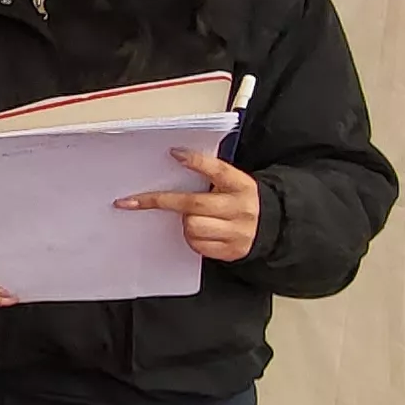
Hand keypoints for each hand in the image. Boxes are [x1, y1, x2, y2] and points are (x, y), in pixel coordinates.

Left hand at [121, 151, 262, 262]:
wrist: (270, 226)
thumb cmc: (240, 200)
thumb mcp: (232, 183)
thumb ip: (210, 176)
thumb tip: (175, 162)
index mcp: (241, 185)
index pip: (218, 170)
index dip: (196, 162)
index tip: (174, 154)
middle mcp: (240, 208)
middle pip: (193, 204)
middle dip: (160, 201)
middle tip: (134, 201)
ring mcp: (237, 231)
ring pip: (192, 227)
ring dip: (184, 222)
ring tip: (192, 218)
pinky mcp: (231, 250)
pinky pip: (198, 245)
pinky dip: (192, 238)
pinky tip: (200, 232)